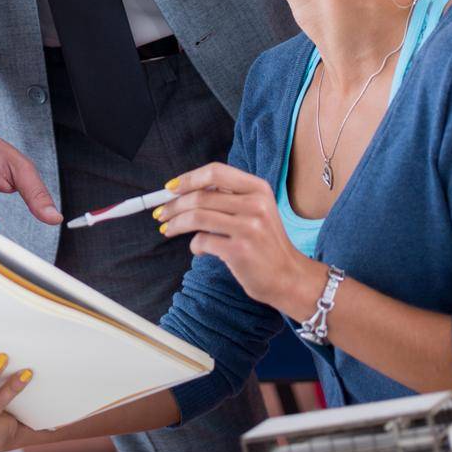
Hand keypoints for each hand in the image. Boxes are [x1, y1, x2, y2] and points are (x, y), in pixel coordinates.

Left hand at [157, 162, 325, 316]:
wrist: (290, 278)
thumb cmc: (267, 244)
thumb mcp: (257, 210)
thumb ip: (229, 198)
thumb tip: (185, 191)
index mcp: (258, 188)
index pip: (215, 172)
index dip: (189, 178)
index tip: (170, 187)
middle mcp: (255, 204)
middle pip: (201, 196)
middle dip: (174, 204)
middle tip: (161, 213)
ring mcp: (248, 228)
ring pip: (197, 217)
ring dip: (176, 224)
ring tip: (167, 229)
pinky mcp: (240, 251)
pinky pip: (203, 241)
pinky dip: (194, 245)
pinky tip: (198, 249)